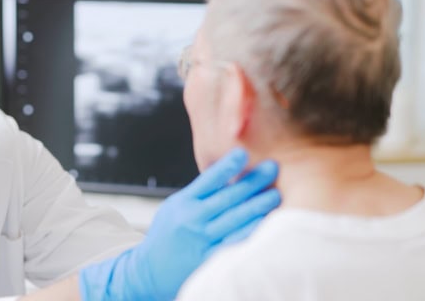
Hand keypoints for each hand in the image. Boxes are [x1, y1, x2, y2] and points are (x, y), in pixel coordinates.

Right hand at [78, 147, 279, 299]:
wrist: (148, 271)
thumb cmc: (166, 236)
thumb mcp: (174, 207)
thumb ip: (198, 194)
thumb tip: (228, 175)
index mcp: (182, 203)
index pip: (208, 179)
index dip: (227, 165)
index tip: (243, 153)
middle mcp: (192, 220)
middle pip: (227, 197)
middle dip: (252, 181)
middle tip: (272, 168)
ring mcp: (201, 241)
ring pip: (234, 220)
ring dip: (257, 206)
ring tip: (275, 194)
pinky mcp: (209, 260)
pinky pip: (233, 244)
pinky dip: (249, 233)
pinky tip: (264, 225)